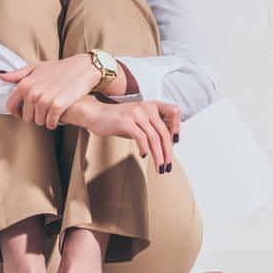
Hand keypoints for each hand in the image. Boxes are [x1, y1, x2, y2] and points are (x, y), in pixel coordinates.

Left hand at [0, 55, 100, 129]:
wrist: (83, 69)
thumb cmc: (60, 68)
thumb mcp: (37, 67)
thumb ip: (18, 74)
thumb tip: (0, 76)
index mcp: (25, 84)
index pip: (11, 106)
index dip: (17, 112)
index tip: (24, 112)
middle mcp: (32, 92)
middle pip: (26, 117)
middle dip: (34, 116)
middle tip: (43, 111)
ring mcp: (45, 100)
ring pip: (39, 121)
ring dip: (45, 120)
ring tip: (51, 113)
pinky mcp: (57, 106)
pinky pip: (50, 123)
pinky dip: (53, 123)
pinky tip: (57, 117)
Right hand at [62, 97, 180, 173]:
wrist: (95, 113)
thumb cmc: (116, 119)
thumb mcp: (137, 119)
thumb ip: (150, 127)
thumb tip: (165, 145)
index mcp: (151, 105)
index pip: (174, 111)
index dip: (177, 126)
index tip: (175, 142)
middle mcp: (146, 107)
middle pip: (164, 132)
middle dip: (168, 152)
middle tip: (168, 165)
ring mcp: (136, 114)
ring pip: (154, 138)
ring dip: (158, 156)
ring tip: (159, 167)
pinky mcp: (126, 122)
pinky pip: (141, 138)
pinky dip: (145, 149)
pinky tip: (144, 156)